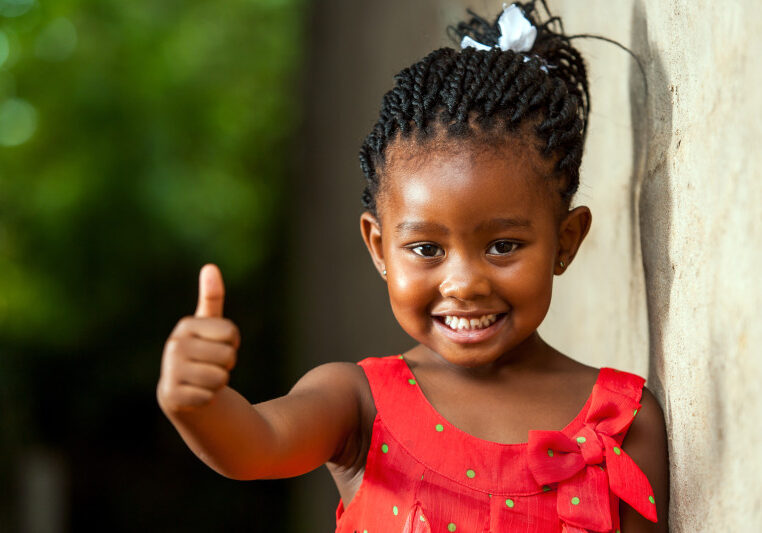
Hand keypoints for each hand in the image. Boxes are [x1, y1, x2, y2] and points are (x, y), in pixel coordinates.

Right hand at [157, 264, 240, 412]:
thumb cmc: (201, 351)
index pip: (231, 333)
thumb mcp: (208, 325)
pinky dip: (208, 397)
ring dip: (219, 382)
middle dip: (227, 363)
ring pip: (220, 377)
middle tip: (212, 365)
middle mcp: (174, 346)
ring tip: (205, 379)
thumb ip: (211, 298)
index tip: (219, 345)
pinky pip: (209, 396)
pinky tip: (197, 393)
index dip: (233, 342)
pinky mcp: (172, 396)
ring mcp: (171, 371)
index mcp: (186, 326)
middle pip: (228, 355)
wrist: (180, 391)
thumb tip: (210, 267)